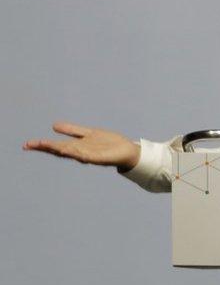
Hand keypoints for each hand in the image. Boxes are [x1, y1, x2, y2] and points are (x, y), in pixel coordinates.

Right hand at [23, 122, 139, 171]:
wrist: (127, 151)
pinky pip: (86, 156)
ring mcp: (89, 155)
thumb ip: (72, 130)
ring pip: (71, 152)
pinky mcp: (99, 158)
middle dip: (46, 147)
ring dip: (59, 149)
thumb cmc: (108, 143)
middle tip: (29, 145)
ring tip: (46, 145)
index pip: (57, 145)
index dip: (43, 145)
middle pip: (60, 150)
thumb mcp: (88, 133)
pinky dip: (77, 153)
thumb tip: (54, 126)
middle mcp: (81, 152)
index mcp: (77, 146)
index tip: (27, 144)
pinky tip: (69, 150)